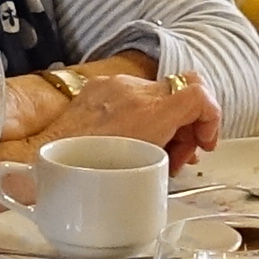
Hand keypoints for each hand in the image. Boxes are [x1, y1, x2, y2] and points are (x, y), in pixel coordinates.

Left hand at [22, 60, 220, 170]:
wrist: (47, 162)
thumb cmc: (91, 174)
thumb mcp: (146, 169)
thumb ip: (174, 149)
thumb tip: (189, 146)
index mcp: (149, 112)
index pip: (198, 92)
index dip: (211, 116)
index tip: (204, 141)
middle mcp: (133, 91)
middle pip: (181, 93)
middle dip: (188, 124)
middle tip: (180, 154)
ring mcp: (114, 85)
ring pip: (157, 93)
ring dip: (165, 118)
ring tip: (157, 149)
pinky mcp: (97, 86)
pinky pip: (131, 92)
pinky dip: (141, 112)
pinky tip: (131, 137)